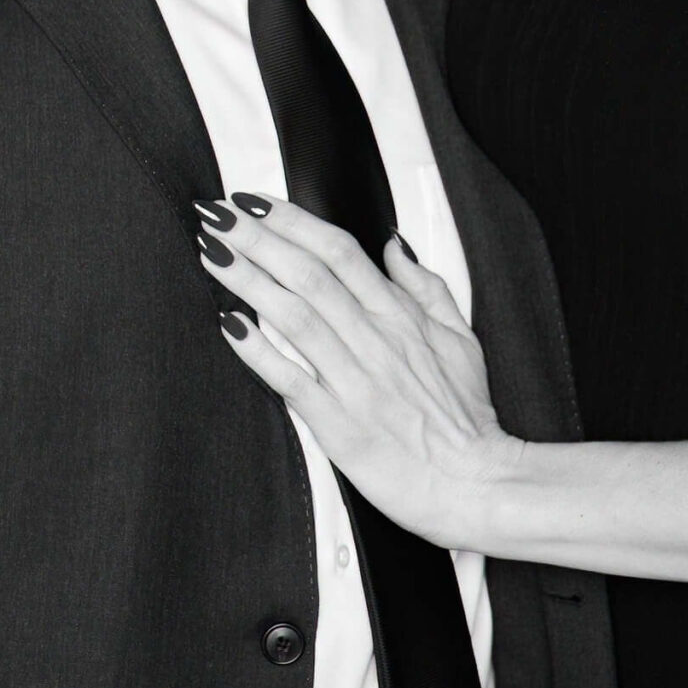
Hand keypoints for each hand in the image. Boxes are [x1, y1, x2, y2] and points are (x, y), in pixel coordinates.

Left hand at [200, 196, 522, 548]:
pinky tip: (228, 325)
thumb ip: (424, 286)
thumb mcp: (460, 338)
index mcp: (401, 317)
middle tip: (217, 215)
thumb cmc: (465, 418)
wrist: (475, 483)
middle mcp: (375, 341)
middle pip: (308, 274)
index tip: (255, 204)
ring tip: (212, 254)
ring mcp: (356, 382)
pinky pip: (291, 380)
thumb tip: (392, 244)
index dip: (293, 222)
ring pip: (294, 316)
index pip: (339, 252)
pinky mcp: (339, 425)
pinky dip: (258, 351)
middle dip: (257, 239)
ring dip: (248, 280)